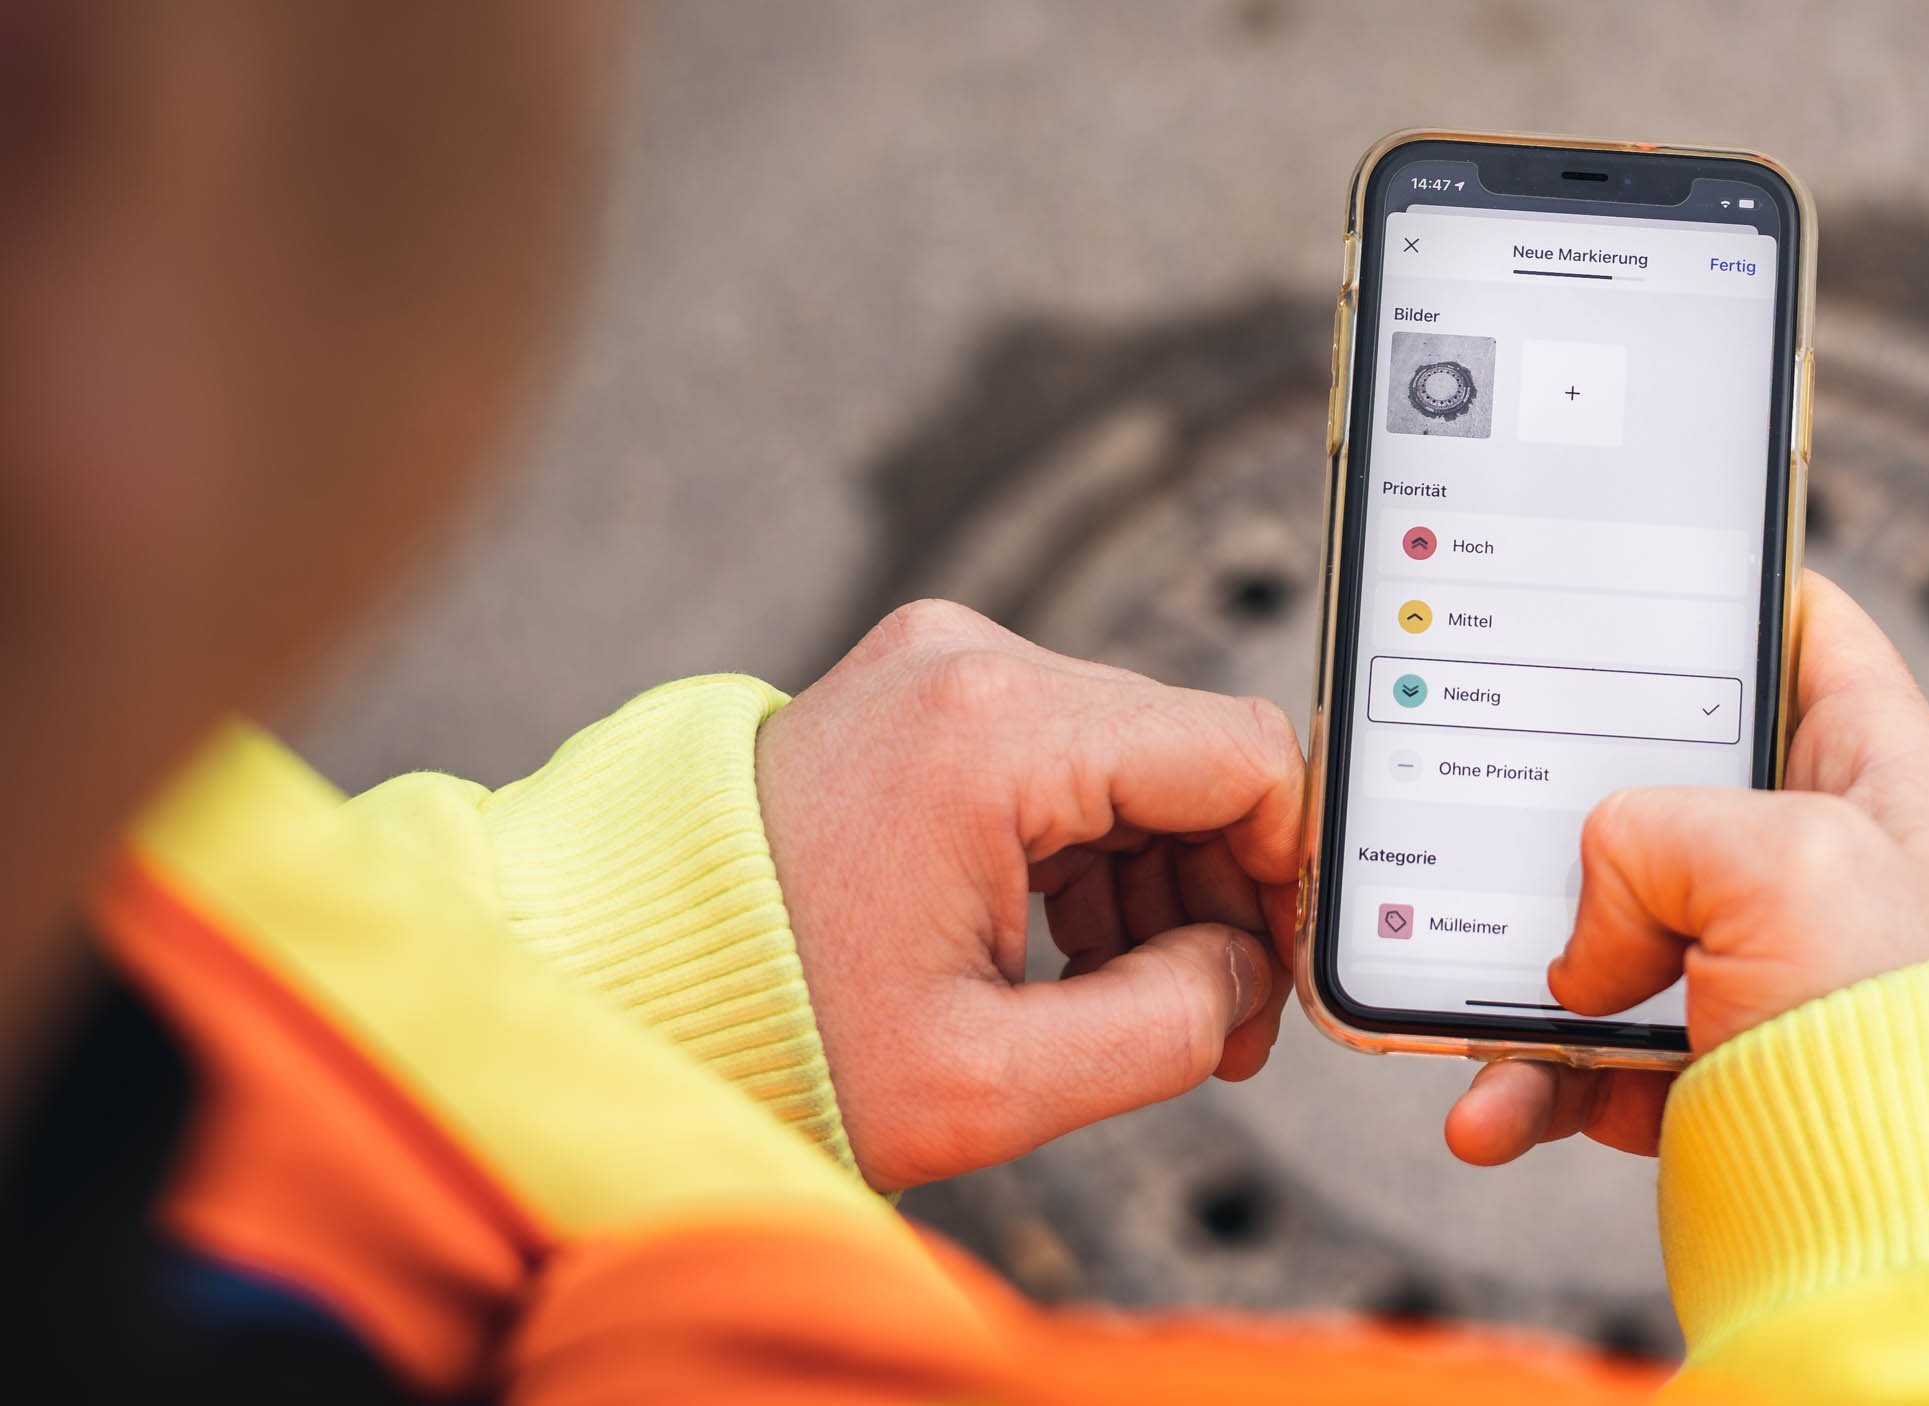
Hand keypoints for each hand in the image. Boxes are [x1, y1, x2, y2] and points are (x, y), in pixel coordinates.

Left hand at [756, 601, 1303, 1191]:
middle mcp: (972, 660)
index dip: (1289, 873)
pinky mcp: (917, 692)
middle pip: (1188, 756)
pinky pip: (1060, 758)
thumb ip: (1169, 1028)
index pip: (1242, 757)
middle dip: (1220, 892)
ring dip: (1158, 879)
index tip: (1278, 975)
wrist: (614, 986)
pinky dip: (1090, 850)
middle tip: (1214, 1023)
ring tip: (1132, 1004)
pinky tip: (1070, 951)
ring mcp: (938, 664)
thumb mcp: (994, 1082)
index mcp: (995, 732)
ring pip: (1130, 759)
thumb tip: (1248, 974)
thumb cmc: (771, 1034)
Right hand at [1443, 572, 1928, 1164]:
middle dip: (1565, 805)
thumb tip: (1587, 948)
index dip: (1714, 593)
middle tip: (1490, 791)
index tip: (1613, 583)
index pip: (1803, 630)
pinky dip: (1524, 1083)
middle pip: (1662, 784)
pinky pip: (1581, 1058)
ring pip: (1600, 929)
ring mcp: (1759, 972)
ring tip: (1456, 1002)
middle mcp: (1823, 864)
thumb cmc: (1903, 1029)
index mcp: (1881, 772)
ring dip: (1514, 971)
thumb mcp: (1779, 860)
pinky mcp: (1707, 1070)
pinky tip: (1489, 1109)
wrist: (1913, 1238)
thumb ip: (1649, 835)